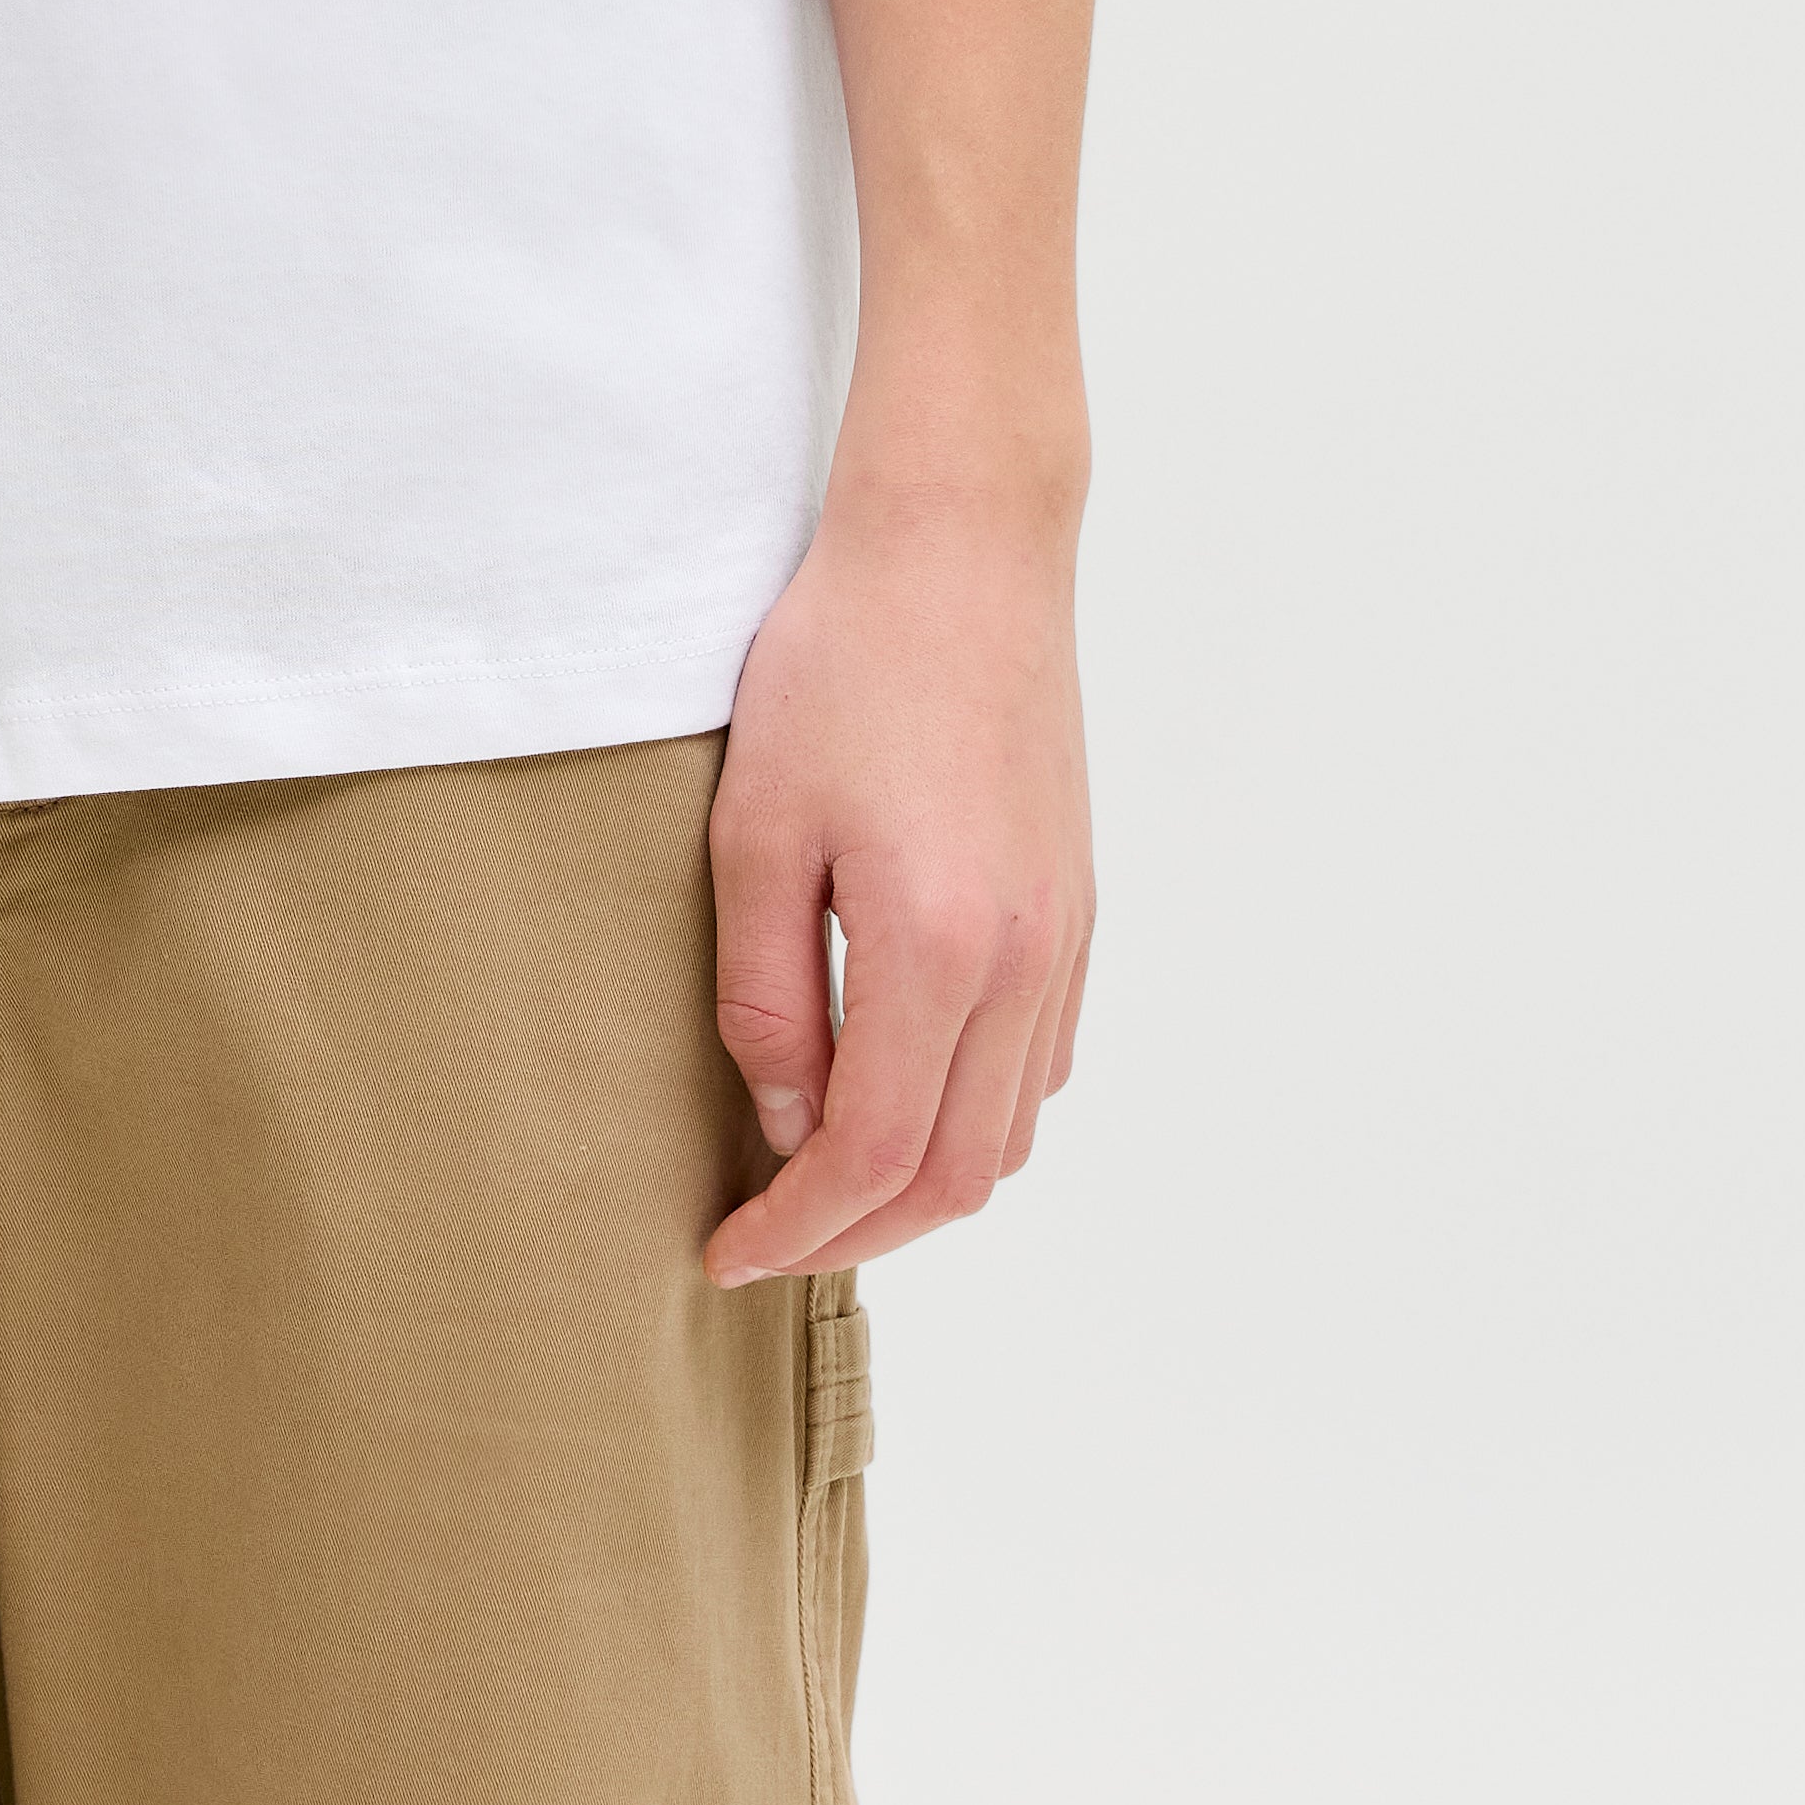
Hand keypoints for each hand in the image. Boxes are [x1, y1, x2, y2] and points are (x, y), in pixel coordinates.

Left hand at [701, 481, 1093, 1289]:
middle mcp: (1022, 962)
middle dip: (858, 1232)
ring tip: (827, 1180)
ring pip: (1009, 1133)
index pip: (870, 1155)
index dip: (796, 1226)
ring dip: (922, 1184)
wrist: (961, 553)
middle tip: (768, 1235)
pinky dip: (976, 1115)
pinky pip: (1041, 1064)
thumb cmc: (839, 666)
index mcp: (935, 946)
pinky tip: (905, 1091)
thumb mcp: (755, 829)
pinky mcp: (1078, 908)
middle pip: (953, 1174)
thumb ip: (765, 994)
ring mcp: (1064, 939)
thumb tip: (786, 1124)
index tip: (726, 1252)